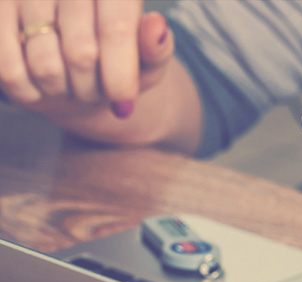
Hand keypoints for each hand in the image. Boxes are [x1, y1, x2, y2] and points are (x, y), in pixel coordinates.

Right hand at [0, 0, 172, 118]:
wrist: (74, 62)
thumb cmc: (118, 60)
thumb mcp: (147, 60)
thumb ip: (156, 48)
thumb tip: (156, 26)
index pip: (115, 29)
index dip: (120, 74)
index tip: (124, 103)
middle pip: (81, 54)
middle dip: (93, 89)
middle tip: (96, 91)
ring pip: (45, 66)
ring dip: (63, 91)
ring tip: (71, 84)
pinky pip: (9, 70)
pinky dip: (29, 92)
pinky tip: (41, 86)